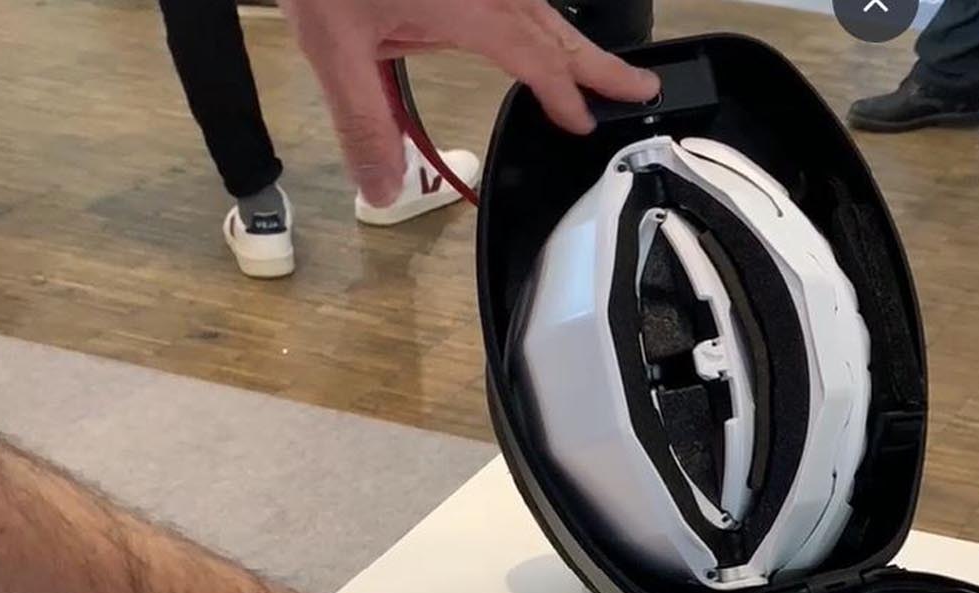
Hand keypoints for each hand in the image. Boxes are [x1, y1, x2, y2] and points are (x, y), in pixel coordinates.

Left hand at [280, 0, 660, 203]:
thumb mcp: (334, 45)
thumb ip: (362, 120)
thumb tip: (384, 188)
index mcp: (470, 7)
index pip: (536, 60)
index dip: (564, 94)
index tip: (583, 122)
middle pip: (557, 28)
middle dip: (600, 63)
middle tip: (644, 90)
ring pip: (539, 9)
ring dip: (572, 40)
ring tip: (598, 69)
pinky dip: (537, 19)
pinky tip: (535, 30)